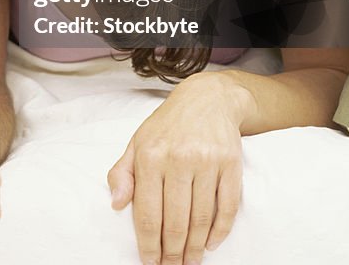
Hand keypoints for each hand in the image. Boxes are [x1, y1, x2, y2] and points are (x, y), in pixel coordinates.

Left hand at [107, 73, 248, 264]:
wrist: (207, 99)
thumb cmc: (166, 126)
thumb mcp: (136, 142)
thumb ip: (122, 173)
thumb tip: (116, 204)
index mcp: (150, 156)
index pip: (148, 212)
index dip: (148, 243)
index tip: (149, 262)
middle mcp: (179, 159)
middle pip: (176, 220)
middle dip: (173, 252)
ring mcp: (207, 162)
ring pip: (201, 217)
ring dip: (195, 247)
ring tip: (190, 262)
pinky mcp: (231, 165)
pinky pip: (227, 206)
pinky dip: (220, 230)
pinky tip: (211, 244)